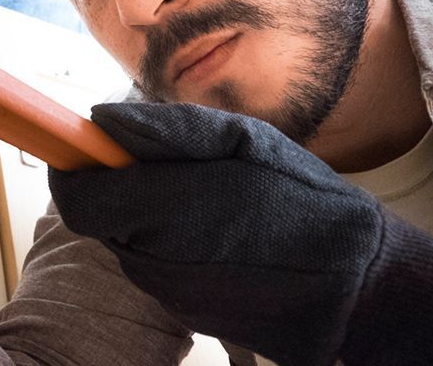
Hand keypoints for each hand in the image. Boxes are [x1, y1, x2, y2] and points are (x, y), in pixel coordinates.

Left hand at [48, 102, 383, 365]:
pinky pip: (157, 269)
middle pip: (99, 217)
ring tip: (207, 201)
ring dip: (148, 218)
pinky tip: (220, 236)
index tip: (86, 145)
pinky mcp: (186, 313)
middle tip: (166, 167)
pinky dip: (172, 247)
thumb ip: (166, 130)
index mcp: (165, 210)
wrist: (360, 290)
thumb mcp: (243, 142)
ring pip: (127, 243)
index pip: (75, 196)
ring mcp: (168, 292)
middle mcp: (155, 259)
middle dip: (118, 188)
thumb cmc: (305, 203)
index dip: (73, 167)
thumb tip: (101, 119)